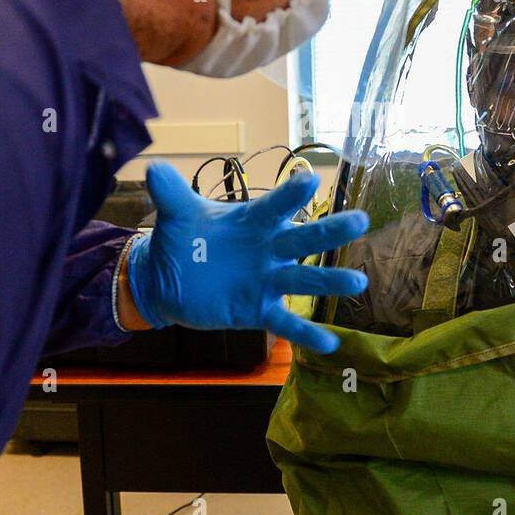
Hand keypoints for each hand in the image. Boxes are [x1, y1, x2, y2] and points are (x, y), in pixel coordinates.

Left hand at [125, 162, 368, 352]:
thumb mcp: (177, 215)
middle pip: (304, 239)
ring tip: (359, 282)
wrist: (170, 277)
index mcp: (253, 221)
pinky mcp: (259, 310)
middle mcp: (268, 249)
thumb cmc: (185, 238)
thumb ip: (170, 193)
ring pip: (304, 282)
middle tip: (360, 220)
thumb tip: (154, 169)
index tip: (311, 178)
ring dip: (331, 281)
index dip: (291, 194)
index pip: (275, 205)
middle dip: (330, 231)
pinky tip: (331, 344)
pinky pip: (286, 323)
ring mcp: (267, 281)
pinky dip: (307, 334)